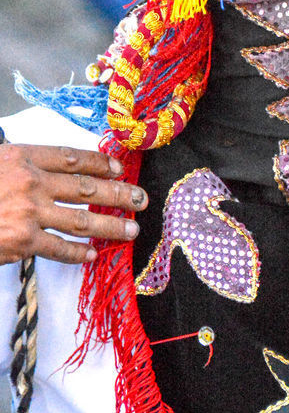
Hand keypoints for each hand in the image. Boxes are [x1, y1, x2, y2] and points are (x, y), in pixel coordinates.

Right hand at [0, 143, 146, 265]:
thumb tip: (51, 173)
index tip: (119, 169)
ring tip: (131, 230)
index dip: (100, 163)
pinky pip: (59, 248)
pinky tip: (92, 254)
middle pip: (86, 188)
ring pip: (81, 221)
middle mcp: (31, 184)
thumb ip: (23, 167)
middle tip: (141, 199)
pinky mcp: (23, 242)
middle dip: (119, 194)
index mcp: (22, 158)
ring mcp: (29, 213)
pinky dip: (77, 253)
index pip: (71, 158)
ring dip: (110, 227)